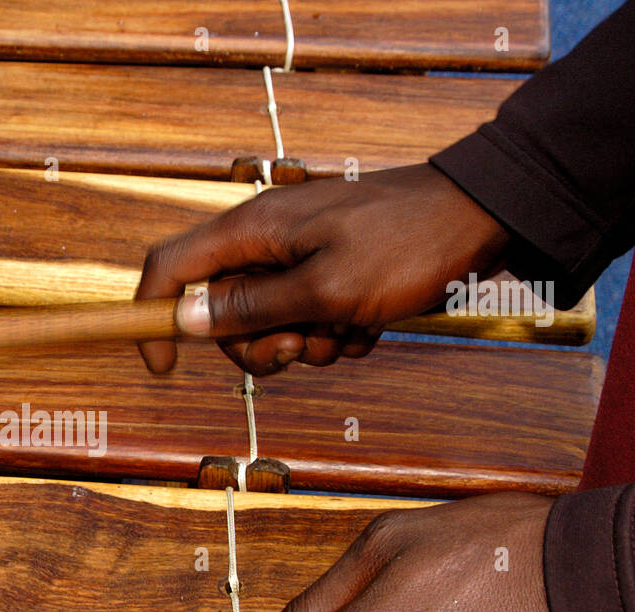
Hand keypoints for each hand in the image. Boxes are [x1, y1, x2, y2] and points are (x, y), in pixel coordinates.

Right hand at [135, 163, 509, 374]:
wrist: (482, 219)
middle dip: (258, 345)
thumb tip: (185, 319)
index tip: (163, 367)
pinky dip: (337, 333)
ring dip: (308, 344)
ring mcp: (299, 259)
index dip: (152, 317)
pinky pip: (311, 323)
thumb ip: (252, 307)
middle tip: (301, 347)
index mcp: (252, 231)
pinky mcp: (331, 275)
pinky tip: (371, 321)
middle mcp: (266, 243)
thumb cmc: (406, 246)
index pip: (169, 268)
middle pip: (221, 313)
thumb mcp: (325, 289)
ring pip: (270, 325)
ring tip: (350, 328)